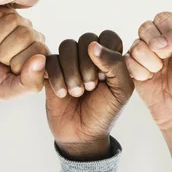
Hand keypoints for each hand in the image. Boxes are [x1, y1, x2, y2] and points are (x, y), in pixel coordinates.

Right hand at [0, 7, 48, 100]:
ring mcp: (19, 22)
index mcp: (42, 56)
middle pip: (24, 34)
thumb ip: (29, 83)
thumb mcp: (8, 91)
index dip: (17, 63)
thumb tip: (40, 59)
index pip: (38, 51)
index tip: (8, 70)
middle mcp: (34, 37)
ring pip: (11, 20)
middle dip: (4, 51)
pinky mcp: (2, 12)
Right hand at [45, 31, 133, 160]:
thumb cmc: (106, 111)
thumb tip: (93, 45)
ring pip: (67, 46)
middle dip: (87, 64)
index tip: (105, 76)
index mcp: (110, 56)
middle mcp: (89, 55)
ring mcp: (69, 62)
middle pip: (86, 39)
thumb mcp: (121, 90)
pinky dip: (56, 77)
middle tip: (90, 87)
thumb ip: (115, 64)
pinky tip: (62, 93)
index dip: (106, 52)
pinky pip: (50, 60)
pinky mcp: (51, 71)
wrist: (83, 135)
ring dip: (71, 71)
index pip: (108, 36)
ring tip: (76, 92)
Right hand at [125, 12, 171, 130]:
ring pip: (136, 45)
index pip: (163, 18)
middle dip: (157, 47)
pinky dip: (140, 72)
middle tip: (166, 60)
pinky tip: (149, 78)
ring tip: (158, 71)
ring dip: (150, 63)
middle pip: (145, 27)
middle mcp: (155, 38)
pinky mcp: (129, 65)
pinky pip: (127, 61)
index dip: (168, 32)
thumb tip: (158, 40)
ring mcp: (141, 51)